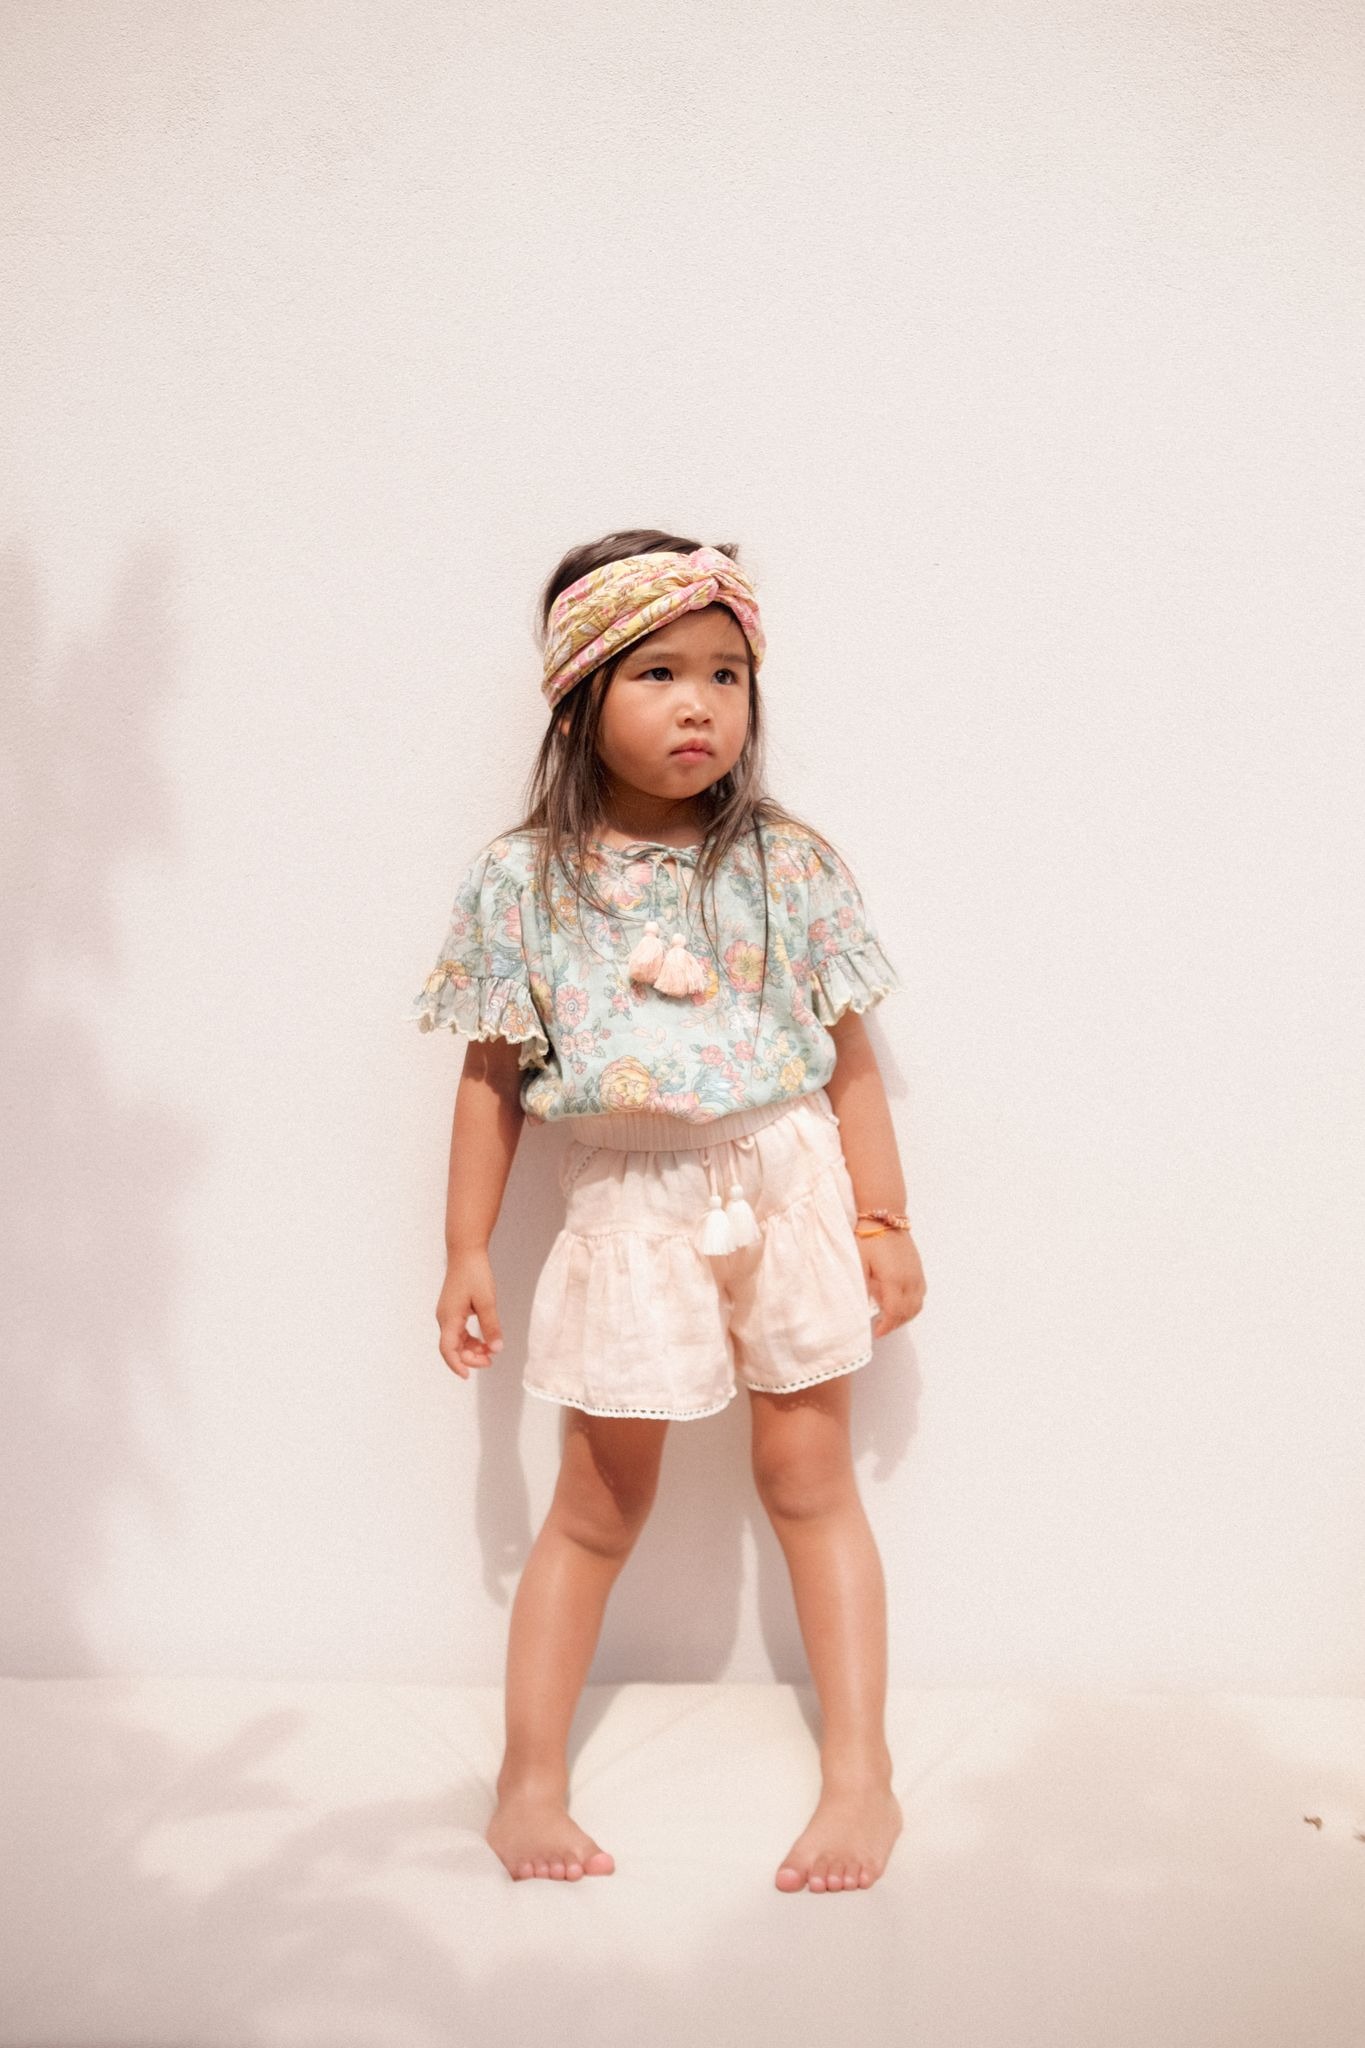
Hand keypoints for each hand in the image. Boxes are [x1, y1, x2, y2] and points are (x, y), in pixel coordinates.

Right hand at [437, 1248, 503, 1379]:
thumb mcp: (487, 1301)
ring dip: (472, 1349)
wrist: (466, 1253)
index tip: (467, 1376)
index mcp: (449, 1318)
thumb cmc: (475, 1274)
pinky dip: (471, 1339)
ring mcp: (447, 1314)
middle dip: (470, 1358)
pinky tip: (485, 1341)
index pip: (448, 1349)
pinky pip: (459, 1332)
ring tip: (490, 1352)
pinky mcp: (453, 1310)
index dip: (456, 1364)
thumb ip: (491, 1326)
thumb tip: (496, 1349)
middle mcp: (444, 1318)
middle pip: (452, 1348)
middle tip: (490, 1361)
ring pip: (456, 1341)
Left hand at [859, 1230, 925, 1339]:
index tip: (877, 1333)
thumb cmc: (868, 1237)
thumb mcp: (859, 1263)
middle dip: (895, 1324)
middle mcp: (909, 1279)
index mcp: (894, 1279)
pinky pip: (921, 1294)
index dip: (886, 1326)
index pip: (894, 1312)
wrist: (884, 1215)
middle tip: (881, 1327)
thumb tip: (859, 1307)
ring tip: (890, 1319)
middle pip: (908, 1312)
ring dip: (905, 1316)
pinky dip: (913, 1305)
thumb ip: (861, 1287)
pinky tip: (901, 1304)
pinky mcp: (918, 1268)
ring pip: (917, 1305)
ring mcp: (916, 1273)